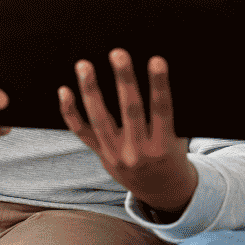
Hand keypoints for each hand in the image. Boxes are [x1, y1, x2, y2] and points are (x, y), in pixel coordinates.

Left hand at [59, 48, 197, 215]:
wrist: (160, 191)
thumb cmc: (173, 153)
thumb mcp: (180, 137)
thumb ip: (172, 113)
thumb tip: (162, 73)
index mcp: (163, 146)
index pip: (162, 110)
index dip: (159, 85)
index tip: (156, 61)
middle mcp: (138, 152)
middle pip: (130, 111)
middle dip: (124, 81)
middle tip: (118, 54)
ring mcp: (115, 155)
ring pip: (100, 119)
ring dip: (90, 90)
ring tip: (84, 66)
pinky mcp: (100, 154)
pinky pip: (82, 132)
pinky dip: (70, 112)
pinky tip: (64, 90)